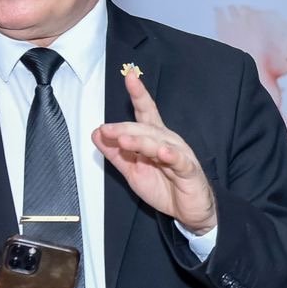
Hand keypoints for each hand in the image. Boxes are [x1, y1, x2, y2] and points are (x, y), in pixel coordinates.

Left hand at [91, 72, 216, 232]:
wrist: (189, 211)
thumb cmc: (164, 187)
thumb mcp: (133, 171)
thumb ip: (116, 153)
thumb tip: (96, 133)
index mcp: (155, 138)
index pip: (146, 112)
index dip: (138, 94)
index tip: (130, 76)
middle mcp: (168, 141)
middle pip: (146, 129)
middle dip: (125, 128)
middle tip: (106, 130)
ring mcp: (180, 155)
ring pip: (159, 144)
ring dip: (141, 141)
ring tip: (124, 140)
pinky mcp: (189, 171)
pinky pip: (180, 162)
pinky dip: (171, 157)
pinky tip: (162, 153)